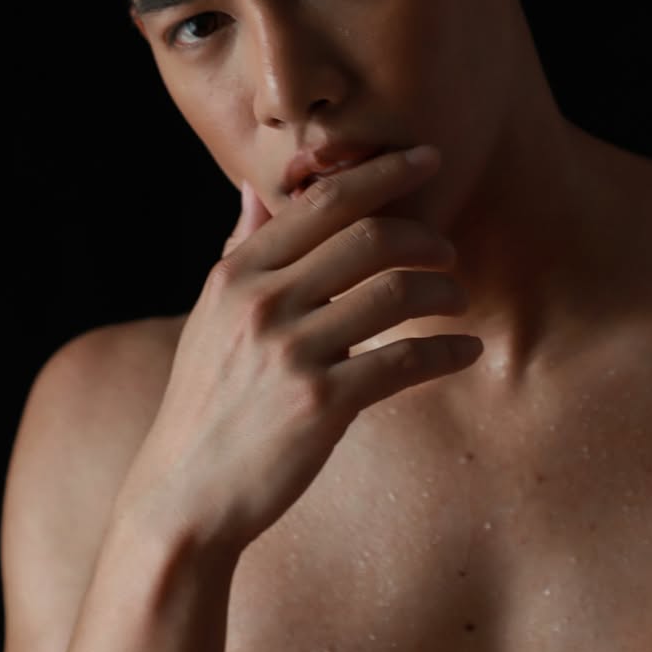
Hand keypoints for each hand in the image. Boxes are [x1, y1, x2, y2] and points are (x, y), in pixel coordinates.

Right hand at [119, 147, 481, 554]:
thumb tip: (251, 189)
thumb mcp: (209, 318)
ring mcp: (291, 352)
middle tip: (448, 251)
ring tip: (456, 301)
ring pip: (396, 293)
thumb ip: (239, 251)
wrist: (186, 493)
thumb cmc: (206, 404)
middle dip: (425, 237)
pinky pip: (405, 361)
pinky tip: (465, 352)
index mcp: (236, 274)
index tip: (426, 158)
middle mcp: (262, 302)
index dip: (382, 173)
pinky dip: (446, 351)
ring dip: (443, 292)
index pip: (321, 201)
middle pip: (369, 238)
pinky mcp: (321, 402)